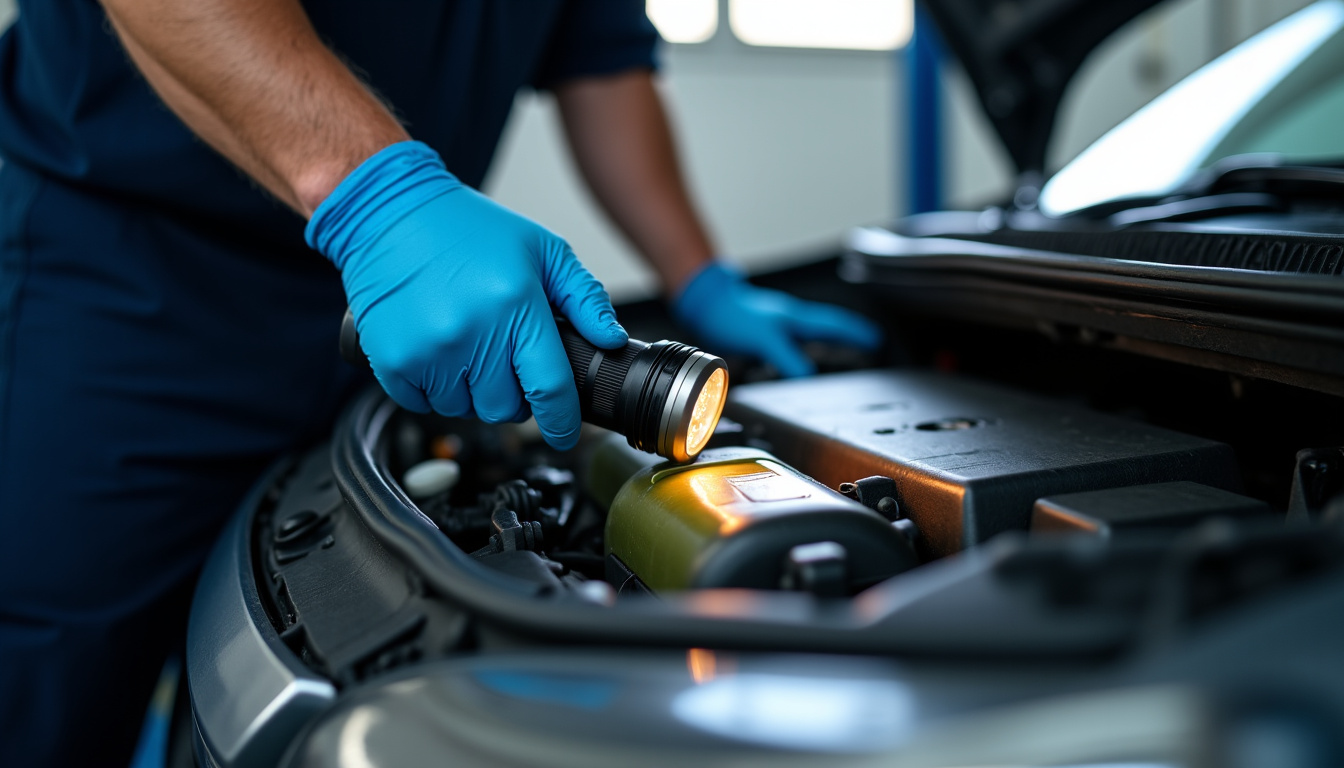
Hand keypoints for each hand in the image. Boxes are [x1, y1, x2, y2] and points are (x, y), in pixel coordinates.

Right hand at [307, 141, 626, 449]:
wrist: (390, 212)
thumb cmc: (469, 229)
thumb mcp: (542, 250)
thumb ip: (584, 297)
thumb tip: (611, 339)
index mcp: (515, 306)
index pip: (549, 389)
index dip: (561, 422)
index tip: (563, 433)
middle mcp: (471, 334)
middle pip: (505, 408)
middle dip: (512, 393)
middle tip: (502, 357)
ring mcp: (429, 352)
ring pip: (465, 409)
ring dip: (471, 390)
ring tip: (466, 346)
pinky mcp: (394, 361)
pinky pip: (424, 405)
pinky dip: (434, 389)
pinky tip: (436, 351)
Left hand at [672, 262, 881, 377]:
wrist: (705, 305)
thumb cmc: (732, 314)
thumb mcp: (766, 339)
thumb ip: (788, 358)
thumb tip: (808, 377)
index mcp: (797, 318)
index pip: (836, 325)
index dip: (857, 334)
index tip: (877, 340)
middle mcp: (792, 320)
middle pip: (830, 327)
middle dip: (851, 335)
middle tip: (871, 343)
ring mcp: (779, 326)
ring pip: (813, 334)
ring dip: (830, 341)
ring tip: (845, 351)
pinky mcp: (764, 334)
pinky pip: (794, 343)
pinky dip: (804, 351)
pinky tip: (800, 358)